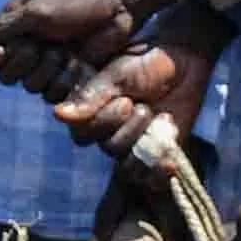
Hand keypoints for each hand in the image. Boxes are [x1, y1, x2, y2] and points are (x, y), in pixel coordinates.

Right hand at [0, 0, 175, 94]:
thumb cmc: (76, 0)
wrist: (120, 6)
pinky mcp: (68, 78)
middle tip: (43, 44)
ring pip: (31, 86)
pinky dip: (65, 79)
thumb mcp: (34, 11)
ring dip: (48, 69)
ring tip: (66, 50)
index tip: (1, 52)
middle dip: (24, 62)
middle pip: (6, 76)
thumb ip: (0, 29)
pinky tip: (78, 62)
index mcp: (13, 26)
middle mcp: (26, 46)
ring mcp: (47, 64)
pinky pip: (54, 93)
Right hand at [43, 2, 234, 154]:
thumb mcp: (116, 76)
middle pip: (108, 148)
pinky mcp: (156, 156)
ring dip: (146, 140)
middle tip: (142, 106)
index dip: (104, 122)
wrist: (181, 64)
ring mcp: (133, 146)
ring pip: (129, 164)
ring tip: (160, 118)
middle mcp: (108, 133)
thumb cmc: (144, 63)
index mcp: (91, 113)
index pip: (82, 135)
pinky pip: (151, 177)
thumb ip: (90, 98)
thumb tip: (58, 114)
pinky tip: (170, 149)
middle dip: (129, 128)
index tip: (125, 100)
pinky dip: (160, 167)